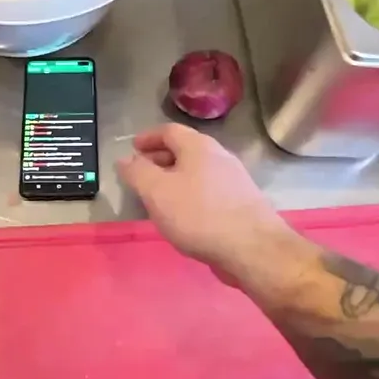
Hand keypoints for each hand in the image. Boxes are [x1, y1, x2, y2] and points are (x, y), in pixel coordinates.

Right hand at [116, 123, 289, 275]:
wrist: (253, 247)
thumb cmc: (199, 215)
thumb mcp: (157, 192)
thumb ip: (138, 173)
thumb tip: (125, 159)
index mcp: (198, 147)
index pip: (169, 131)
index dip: (148, 138)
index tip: (133, 148)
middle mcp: (219, 156)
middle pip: (186, 150)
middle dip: (161, 159)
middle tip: (142, 174)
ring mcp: (234, 180)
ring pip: (198, 171)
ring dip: (176, 179)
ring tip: (159, 197)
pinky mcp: (241, 203)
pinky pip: (209, 190)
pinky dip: (191, 194)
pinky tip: (185, 216)